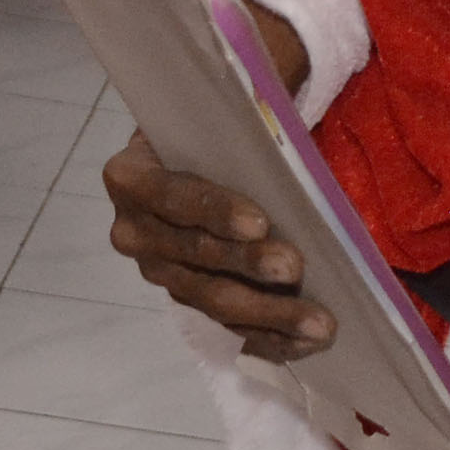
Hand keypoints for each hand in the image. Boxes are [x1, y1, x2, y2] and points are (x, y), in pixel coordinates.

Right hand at [104, 131, 332, 359]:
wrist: (203, 147)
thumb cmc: (218, 123)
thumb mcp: (225, 106)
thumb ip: (244, 115)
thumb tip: (282, 130)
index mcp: (130, 175)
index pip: (171, 196)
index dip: (214, 211)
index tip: (260, 223)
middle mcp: (133, 230)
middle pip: (193, 255)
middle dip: (247, 266)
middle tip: (295, 268)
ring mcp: (160, 271)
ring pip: (212, 299)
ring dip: (268, 314)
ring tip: (319, 322)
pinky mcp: (188, 299)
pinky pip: (226, 327)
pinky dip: (268, 337)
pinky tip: (307, 343)